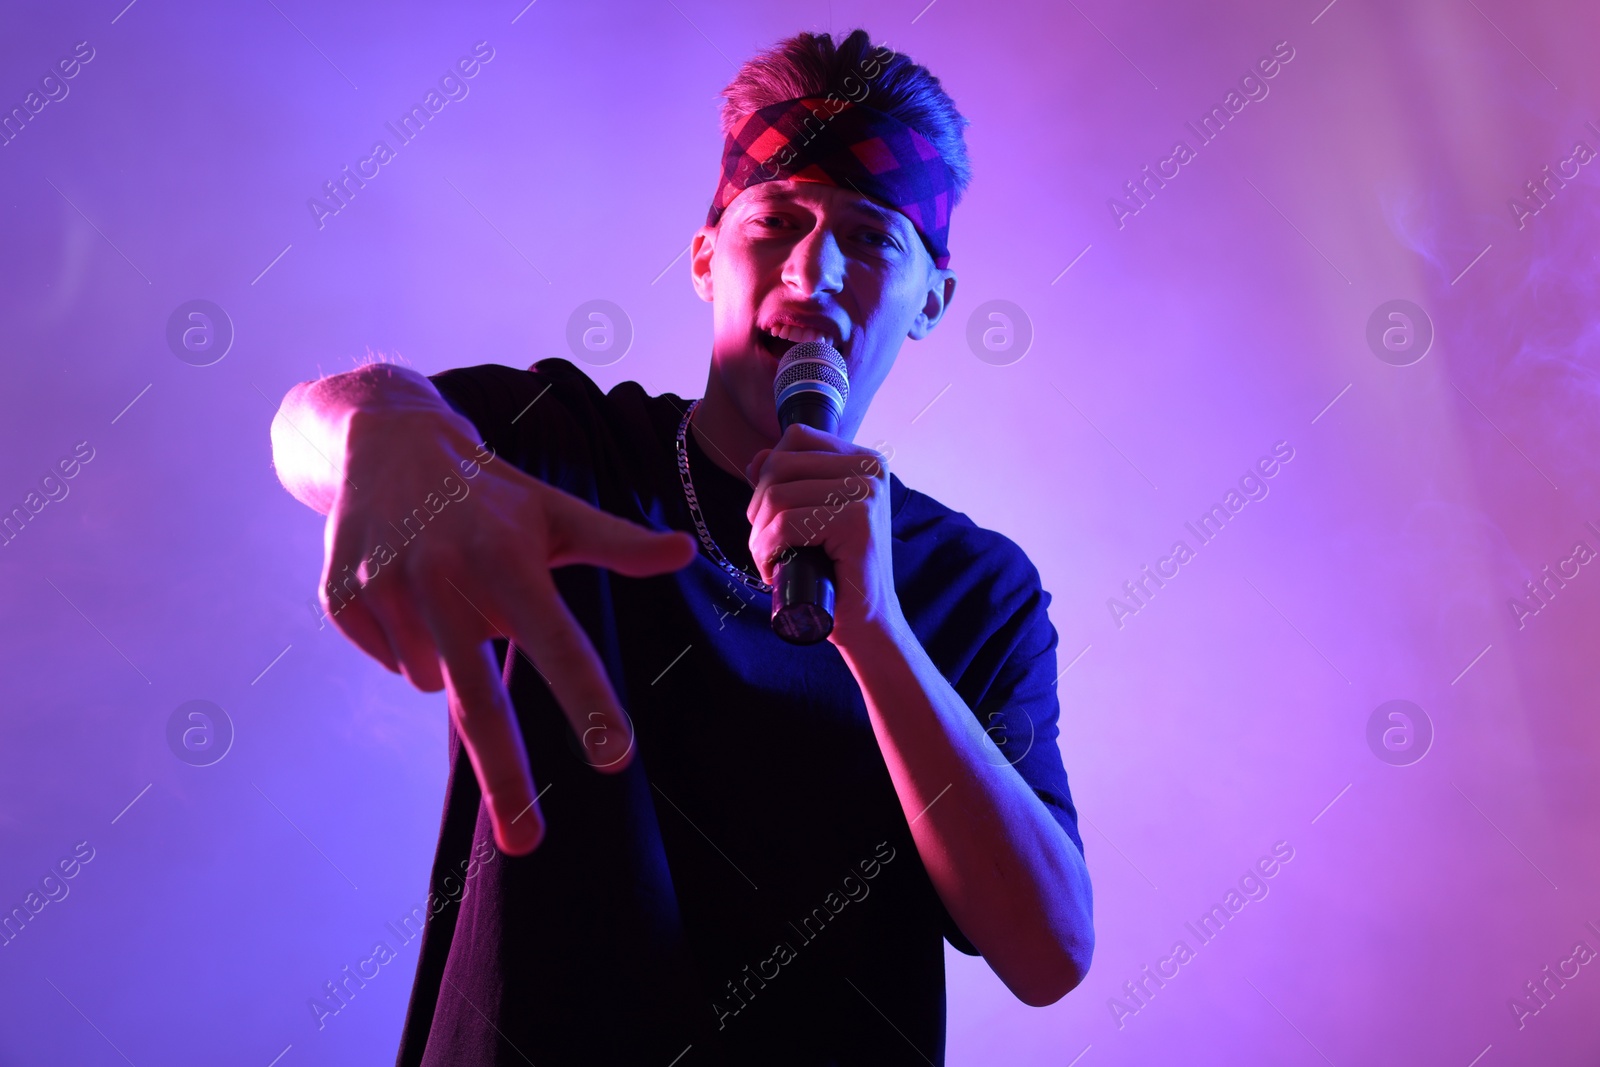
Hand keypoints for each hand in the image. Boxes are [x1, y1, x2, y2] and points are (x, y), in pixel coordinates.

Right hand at [322, 407, 696, 854]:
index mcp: (504, 558)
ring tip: (449, 588)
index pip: (556, 642)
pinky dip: (411, 643)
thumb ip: (616, 543)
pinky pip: (395, 662)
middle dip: (506, 778)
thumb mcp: (552, 510)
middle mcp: (442, 577)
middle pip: (480, 700)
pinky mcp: (341, 602)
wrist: (381, 443)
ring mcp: (385, 591)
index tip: (615, 756)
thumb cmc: (486, 491)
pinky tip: (409, 588)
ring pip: (436, 679)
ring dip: (453, 657)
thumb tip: (685, 552)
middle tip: (527, 845)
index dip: (586, 701)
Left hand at [744, 423, 900, 647]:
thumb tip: (757, 458)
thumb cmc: (836, 572)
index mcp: (865, 460)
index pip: (796, 439)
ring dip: (759, 536)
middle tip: (768, 545)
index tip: (774, 515)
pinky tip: (775, 570)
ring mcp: (867, 493)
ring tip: (771, 561)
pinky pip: (786, 524)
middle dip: (758, 509)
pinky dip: (767, 550)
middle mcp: (871, 469)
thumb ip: (790, 482)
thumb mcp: (812, 516)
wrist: (867, 622)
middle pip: (780, 464)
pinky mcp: (857, 522)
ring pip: (777, 496)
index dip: (769, 475)